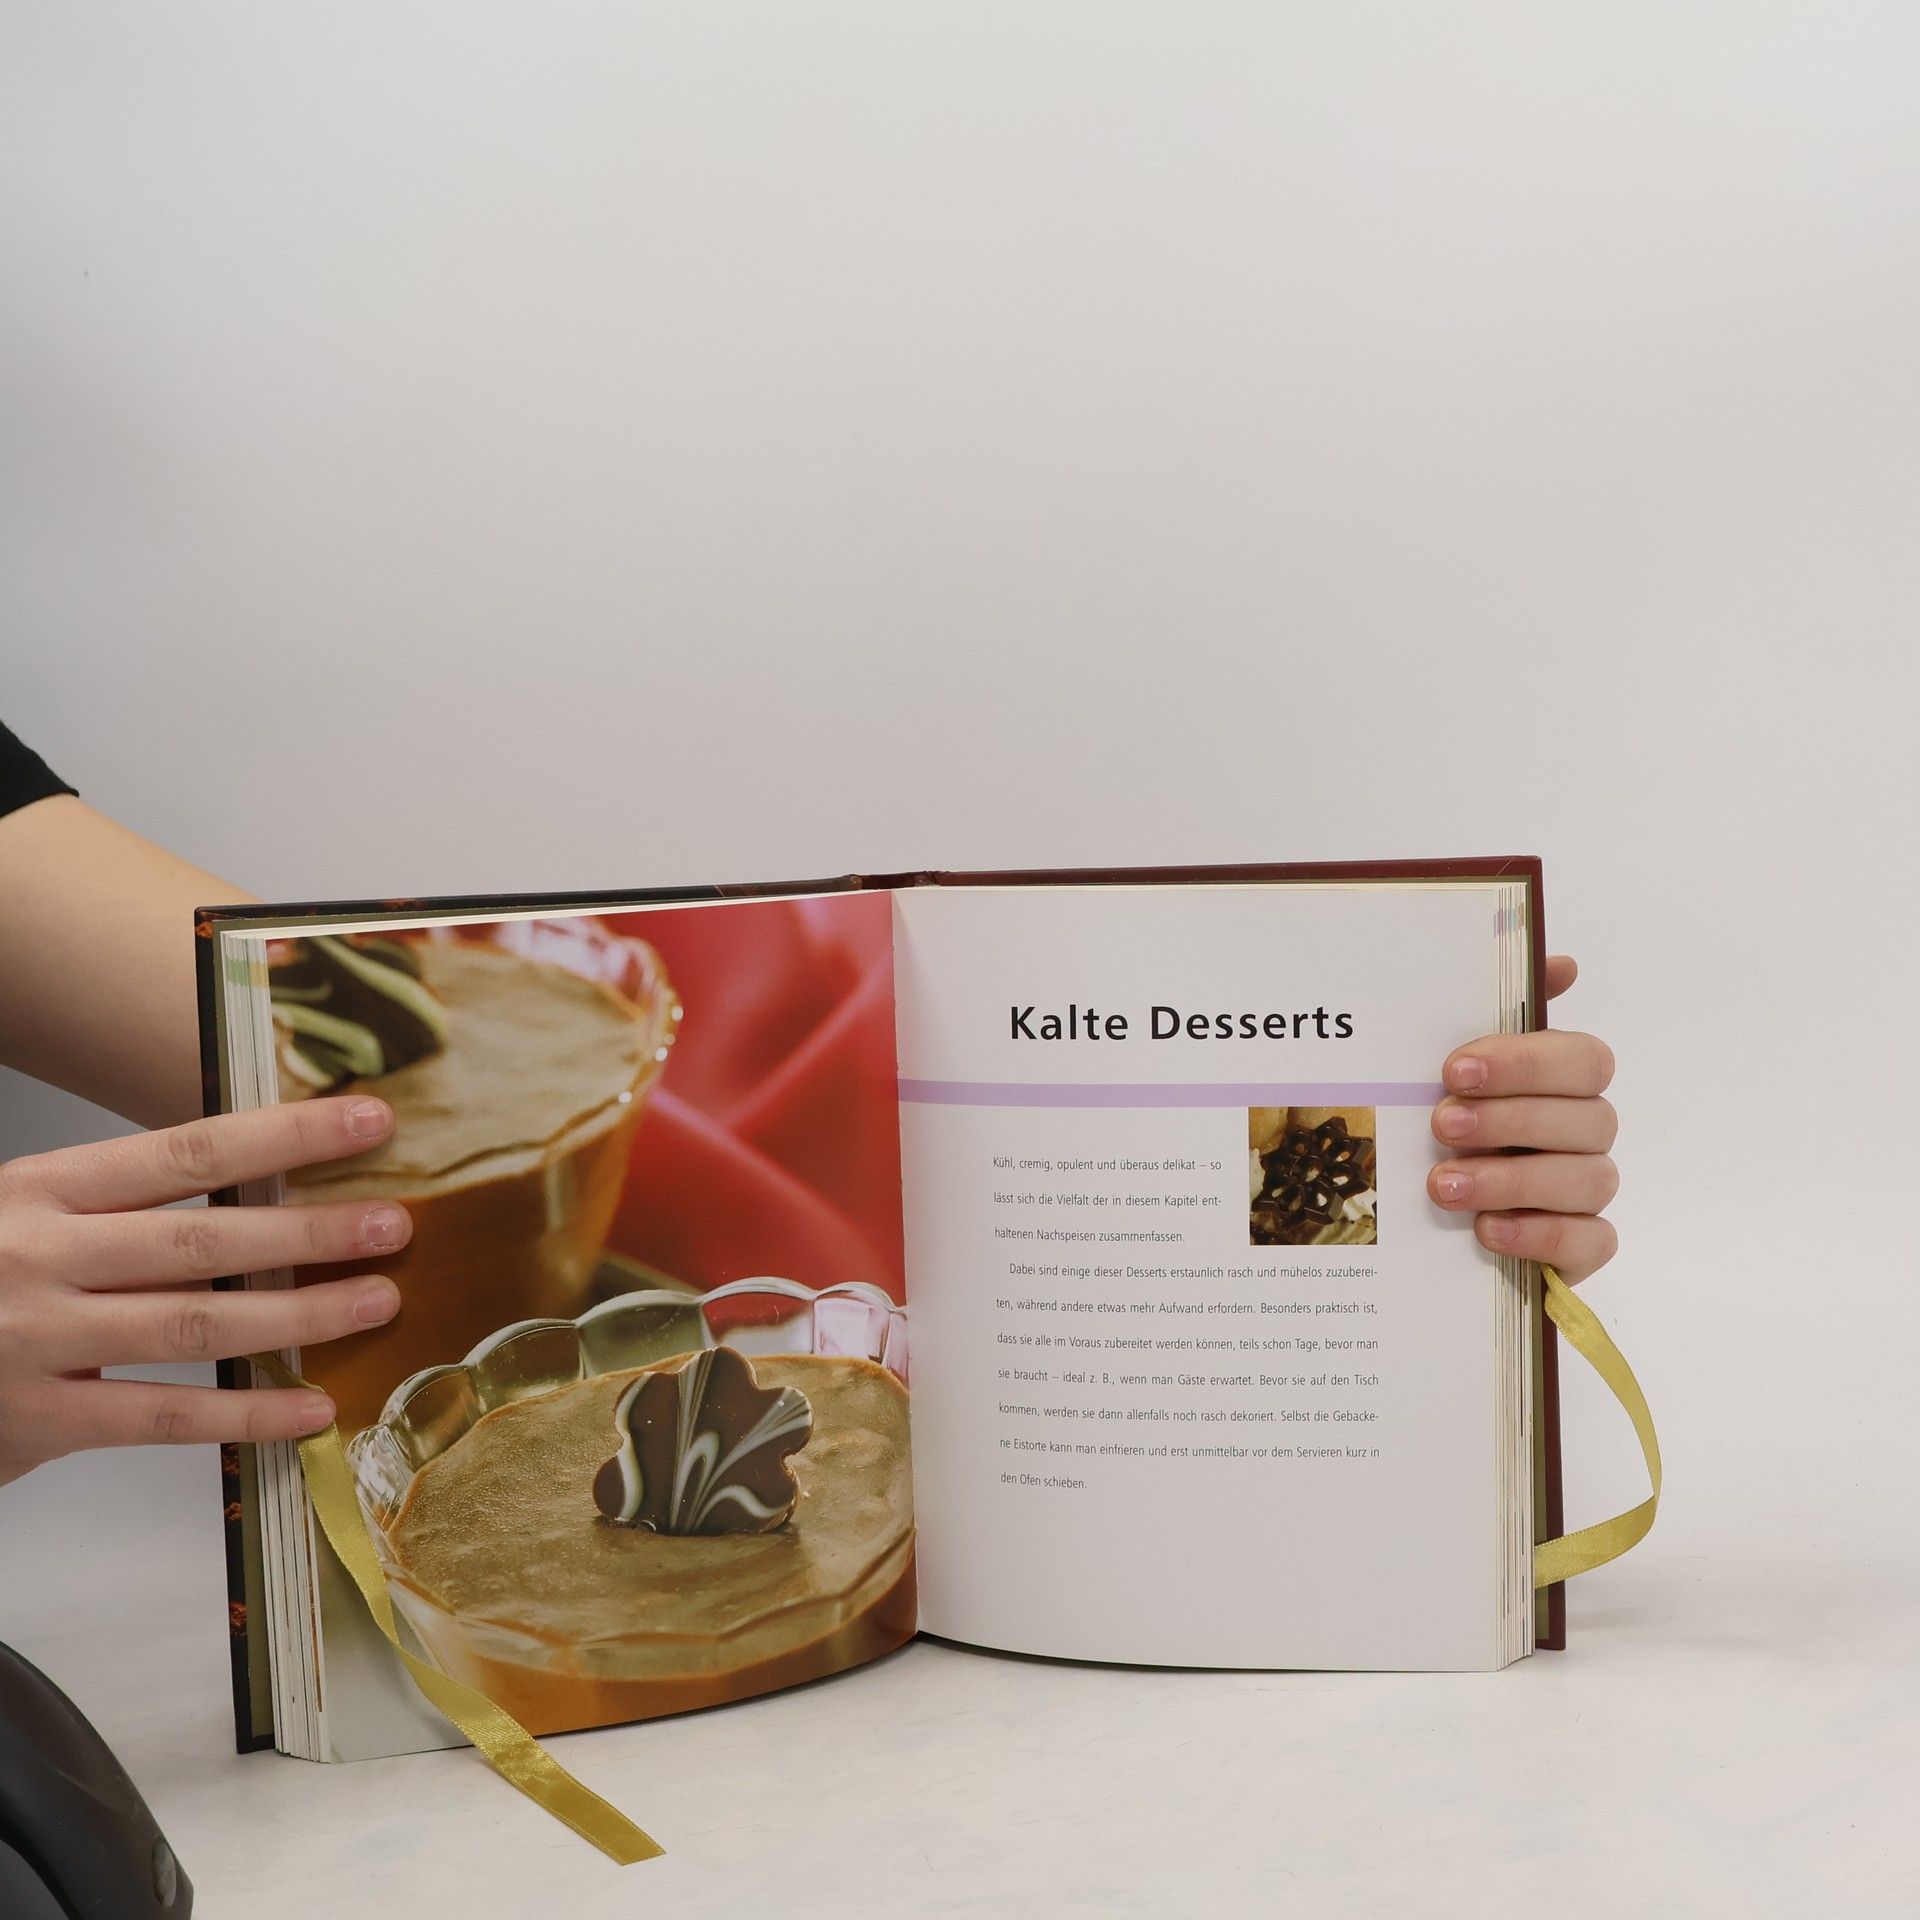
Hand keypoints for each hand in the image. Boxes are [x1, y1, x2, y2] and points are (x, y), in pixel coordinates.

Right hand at [0, 1097, 408, 1487]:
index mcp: (45, 1188)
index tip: (368, 1120)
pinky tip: (311, 1407)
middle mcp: (41, 1255)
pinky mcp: (33, 1419)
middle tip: (394, 1223)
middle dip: (310, 1232)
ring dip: (298, 1317)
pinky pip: (159, 1419)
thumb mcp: (29, 1214)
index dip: (285, 1134)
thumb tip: (262, 1194)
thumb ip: (124, 1210)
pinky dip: (244, 1415)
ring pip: (194, 1326)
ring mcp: (36, 1339)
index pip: (188, 1149)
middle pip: (203, 1239)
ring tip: (377, 1301)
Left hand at [1427, 955, 1617, 1281]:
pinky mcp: (1581, 1245)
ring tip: (1445, 1184)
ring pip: (1589, 1179)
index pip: (1583, 1059)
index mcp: (1563, 1079)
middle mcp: (1585, 1130)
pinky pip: (1590, 1241)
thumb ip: (1499, 1007)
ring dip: (1513, 1179)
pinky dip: (1541, 1234)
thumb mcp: (1455, 1062)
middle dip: (1511, 1120)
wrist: (1415, 1205)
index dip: (1525, 1063)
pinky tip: (1487, 1229)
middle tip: (1442, 1124)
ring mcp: (1586, 1189)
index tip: (1454, 1069)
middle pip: (1589, 1118)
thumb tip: (1562, 962)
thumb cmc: (1445, 1115)